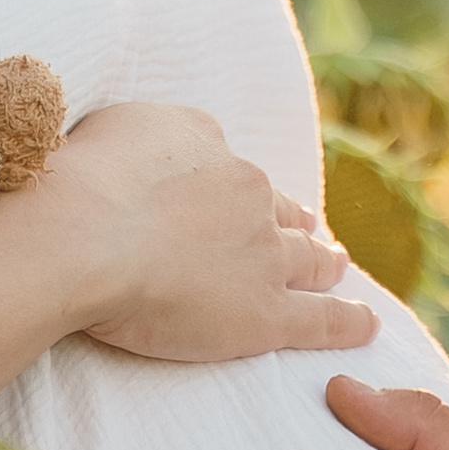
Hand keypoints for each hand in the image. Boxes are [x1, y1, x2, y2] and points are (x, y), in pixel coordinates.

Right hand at [38, 101, 376, 363]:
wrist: (84, 234)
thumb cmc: (81, 180)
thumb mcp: (116, 124)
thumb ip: (152, 133)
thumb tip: (162, 148)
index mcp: (209, 148)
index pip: (232, 171)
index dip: (241, 190)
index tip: (242, 200)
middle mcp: (247, 194)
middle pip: (282, 212)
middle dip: (297, 221)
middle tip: (311, 231)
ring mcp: (263, 255)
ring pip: (308, 259)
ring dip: (326, 262)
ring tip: (337, 266)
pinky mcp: (266, 313)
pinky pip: (321, 318)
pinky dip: (349, 321)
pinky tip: (367, 325)